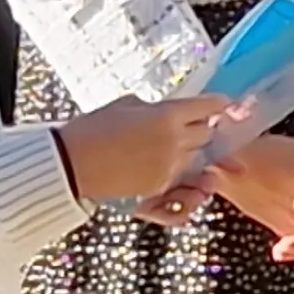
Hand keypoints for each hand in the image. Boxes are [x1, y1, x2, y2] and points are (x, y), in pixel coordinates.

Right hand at [52, 93, 234, 200]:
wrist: (71, 164)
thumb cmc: (92, 129)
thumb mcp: (125, 105)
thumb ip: (154, 108)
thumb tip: (167, 112)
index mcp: (168, 116)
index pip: (209, 108)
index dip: (218, 105)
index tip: (223, 105)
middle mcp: (175, 143)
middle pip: (207, 134)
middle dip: (202, 129)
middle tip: (191, 125)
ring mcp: (170, 168)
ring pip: (197, 159)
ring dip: (190, 152)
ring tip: (167, 145)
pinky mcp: (160, 188)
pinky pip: (180, 178)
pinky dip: (176, 170)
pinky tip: (158, 162)